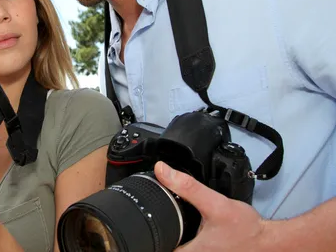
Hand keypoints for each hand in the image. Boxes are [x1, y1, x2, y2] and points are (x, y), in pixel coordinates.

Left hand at [154, 161, 271, 251]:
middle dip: (162, 232)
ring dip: (173, 235)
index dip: (150, 236)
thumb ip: (188, 187)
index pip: (159, 246)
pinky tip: (187, 224)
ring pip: (178, 245)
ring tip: (173, 219)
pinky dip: (185, 236)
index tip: (145, 221)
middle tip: (161, 216)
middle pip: (167, 245)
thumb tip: (162, 170)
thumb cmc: (247, 228)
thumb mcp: (215, 204)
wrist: (269, 240)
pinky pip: (190, 246)